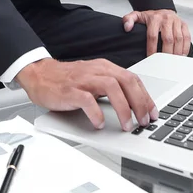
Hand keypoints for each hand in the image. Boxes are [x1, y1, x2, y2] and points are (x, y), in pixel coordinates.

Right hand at [15, 58, 158, 130]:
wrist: (39, 74)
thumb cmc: (67, 80)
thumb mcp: (93, 79)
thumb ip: (111, 88)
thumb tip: (133, 105)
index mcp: (104, 68)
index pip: (132, 79)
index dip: (146, 96)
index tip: (153, 112)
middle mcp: (96, 70)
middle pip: (126, 81)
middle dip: (140, 102)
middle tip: (144, 121)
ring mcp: (83, 79)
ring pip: (112, 87)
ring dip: (123, 108)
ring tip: (126, 125)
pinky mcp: (70, 90)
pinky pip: (87, 100)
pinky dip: (96, 113)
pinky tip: (99, 123)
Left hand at [123, 9, 190, 56]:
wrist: (162, 10)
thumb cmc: (150, 17)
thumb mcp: (137, 16)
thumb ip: (128, 20)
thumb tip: (127, 27)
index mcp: (154, 18)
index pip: (153, 35)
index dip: (152, 48)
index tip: (150, 58)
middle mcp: (166, 19)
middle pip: (168, 39)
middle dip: (166, 53)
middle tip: (163, 63)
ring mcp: (176, 21)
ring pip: (178, 39)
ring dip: (176, 52)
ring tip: (173, 61)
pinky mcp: (184, 24)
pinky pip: (187, 37)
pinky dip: (185, 47)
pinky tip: (181, 55)